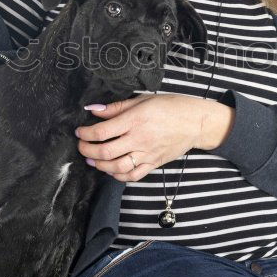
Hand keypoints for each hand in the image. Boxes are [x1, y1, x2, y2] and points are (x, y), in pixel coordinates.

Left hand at [75, 94, 233, 181]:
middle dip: (87, 150)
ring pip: (117, 167)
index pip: (102, 131)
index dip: (86, 133)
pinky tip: (111, 170)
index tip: (80, 131)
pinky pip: (132, 176)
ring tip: (92, 160)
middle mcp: (140, 139)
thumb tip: (93, 109)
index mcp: (135, 120)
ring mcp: (147, 154)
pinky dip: (118, 176)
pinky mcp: (154, 164)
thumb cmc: (171, 107)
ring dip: (100, 165)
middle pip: (105, 151)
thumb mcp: (143, 100)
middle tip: (82, 146)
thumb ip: (116, 107)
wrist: (196, 122)